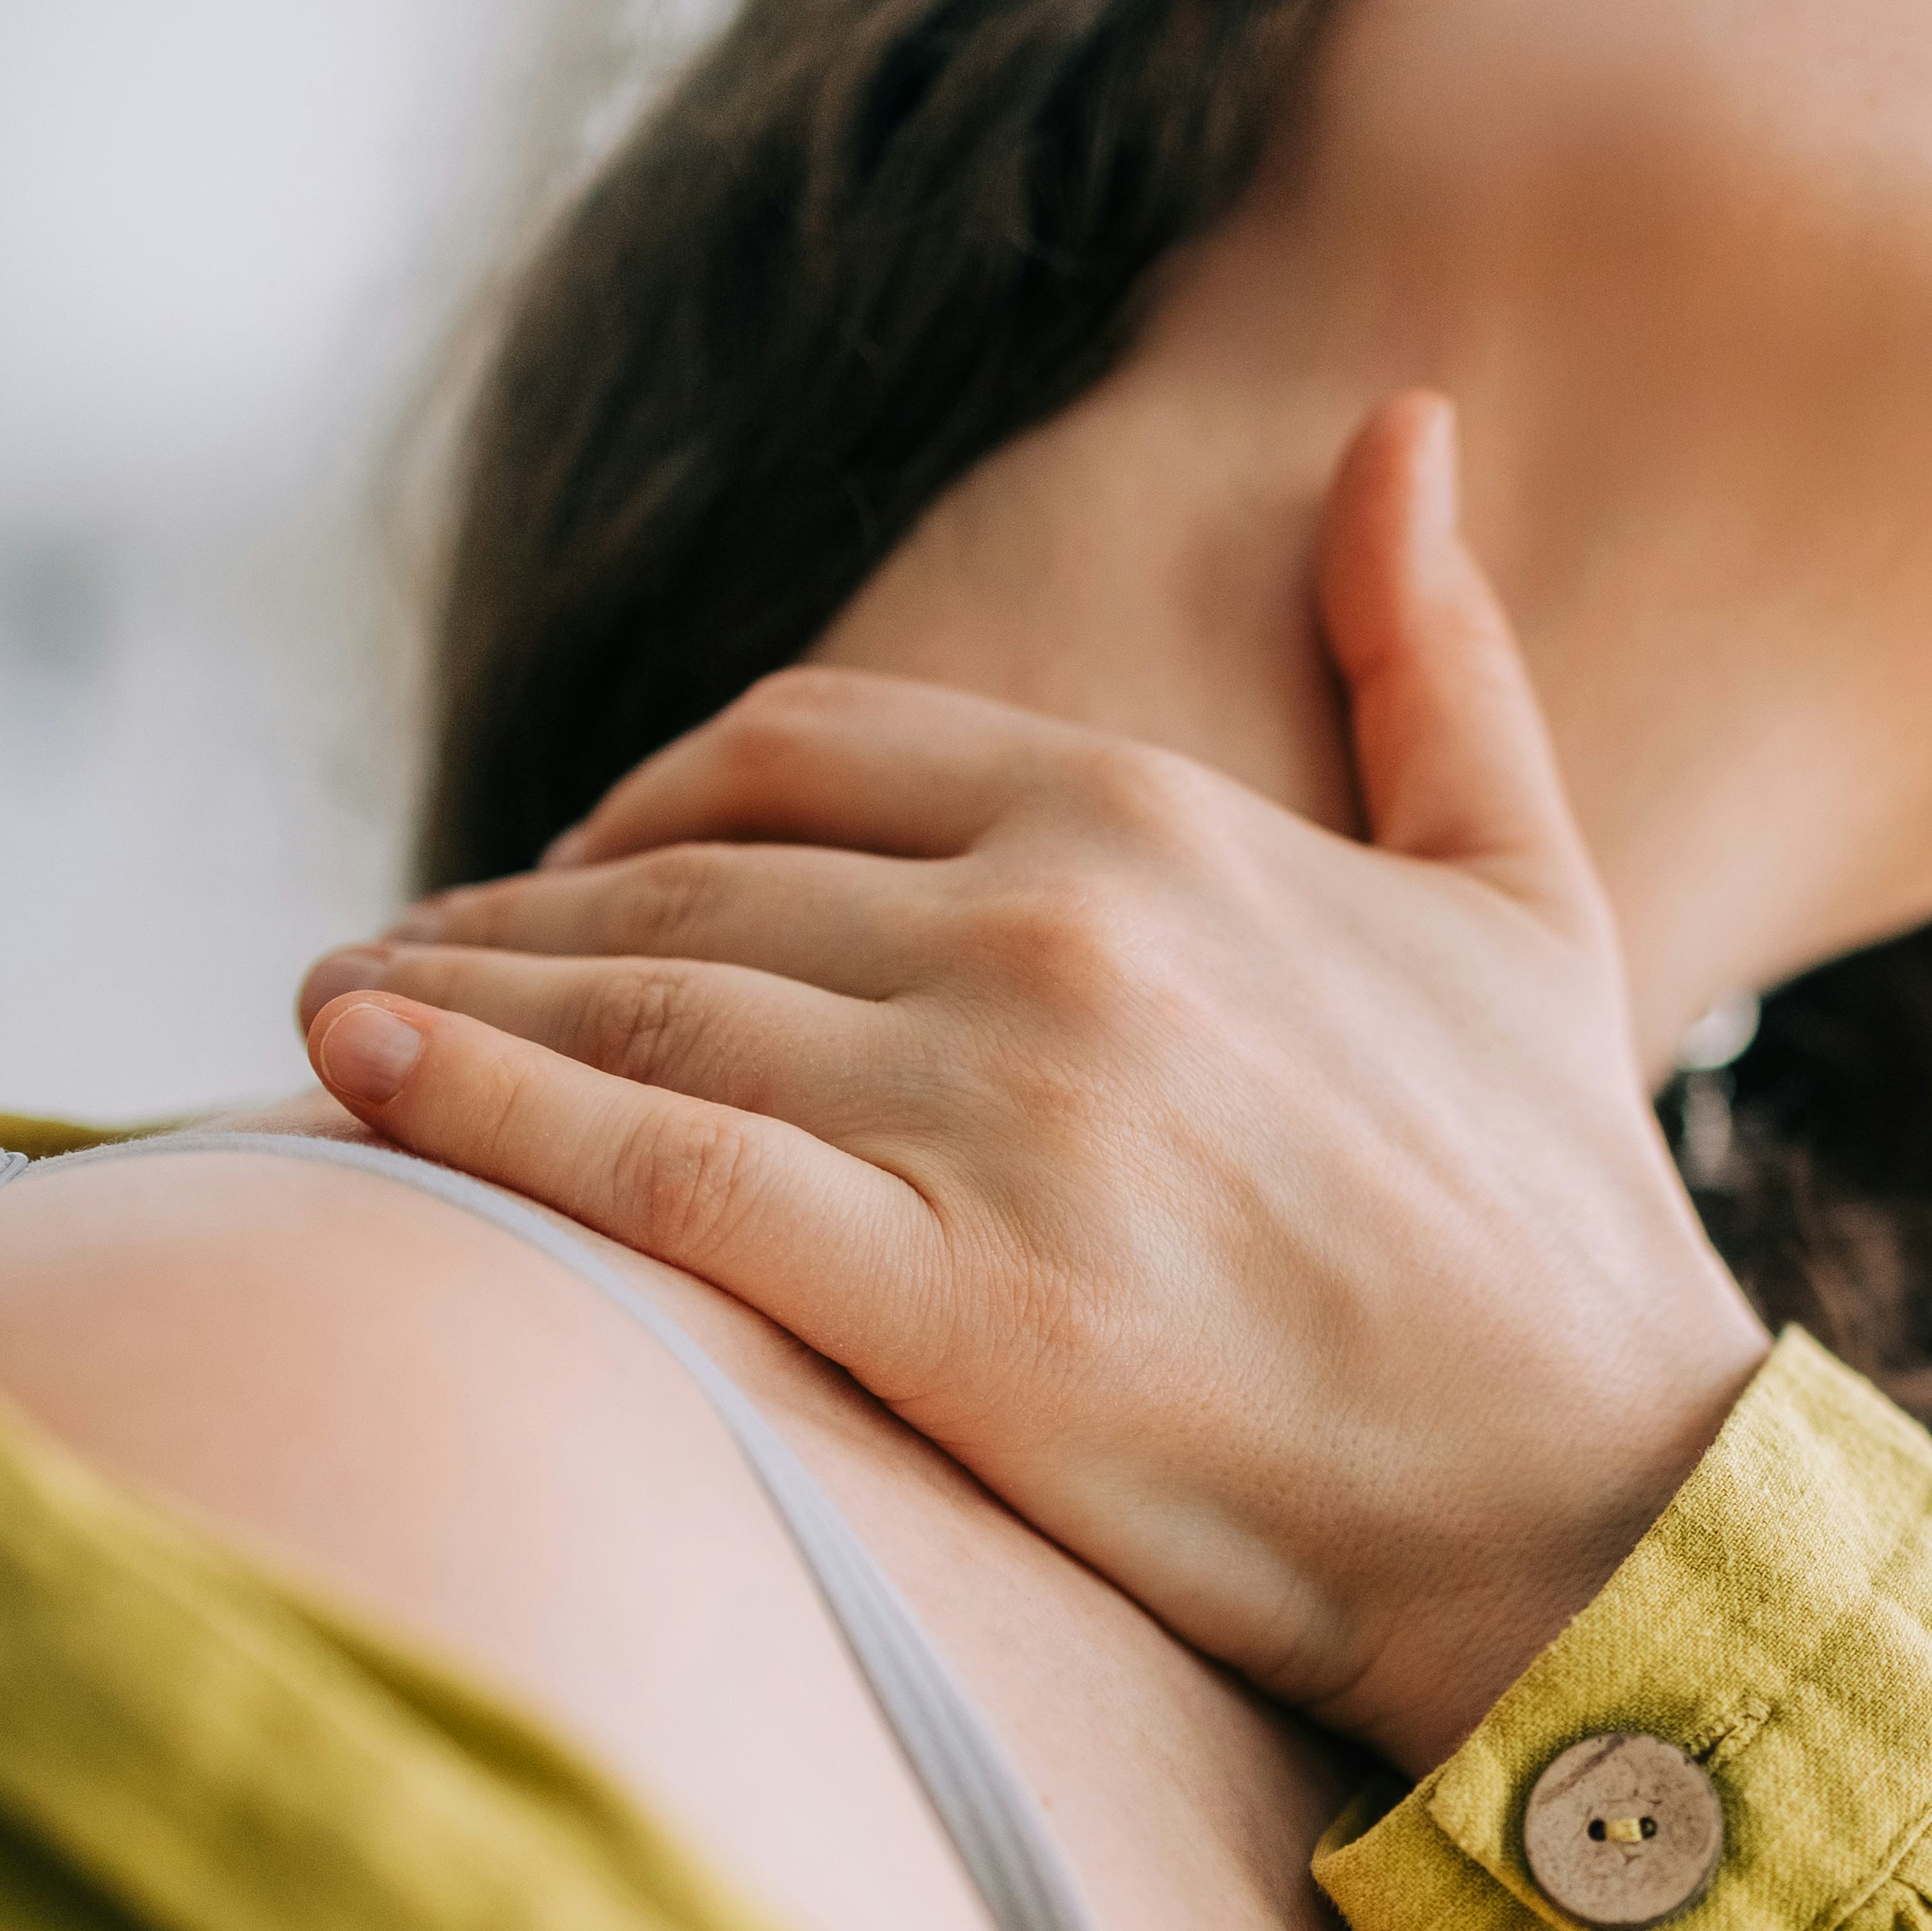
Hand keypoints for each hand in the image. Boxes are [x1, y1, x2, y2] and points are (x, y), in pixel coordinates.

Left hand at [292, 395, 1769, 1772]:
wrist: (1603, 1502)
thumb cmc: (1555, 1221)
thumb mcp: (1521, 891)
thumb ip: (1431, 657)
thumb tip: (1397, 429)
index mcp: (1150, 825)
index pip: (806, 754)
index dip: (654, 801)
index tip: (569, 865)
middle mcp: (1053, 933)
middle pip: (687, 891)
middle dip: (517, 919)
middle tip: (392, 958)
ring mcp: (998, 1114)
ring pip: (645, 1017)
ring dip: (456, 1001)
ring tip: (328, 1016)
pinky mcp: (956, 1303)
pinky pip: (654, 1178)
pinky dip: (480, 1113)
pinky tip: (352, 1074)